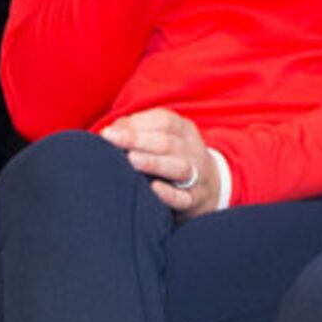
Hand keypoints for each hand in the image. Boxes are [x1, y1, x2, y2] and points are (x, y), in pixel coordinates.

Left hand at [101, 106, 221, 212]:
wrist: (211, 187)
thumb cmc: (174, 158)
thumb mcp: (165, 138)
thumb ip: (139, 131)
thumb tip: (112, 130)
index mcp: (184, 131)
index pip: (164, 121)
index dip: (137, 124)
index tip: (109, 131)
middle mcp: (193, 151)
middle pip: (167, 142)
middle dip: (136, 139)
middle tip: (110, 139)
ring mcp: (197, 176)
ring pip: (179, 167)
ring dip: (154, 162)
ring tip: (131, 160)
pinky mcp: (196, 200)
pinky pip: (184, 198)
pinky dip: (169, 194)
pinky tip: (154, 188)